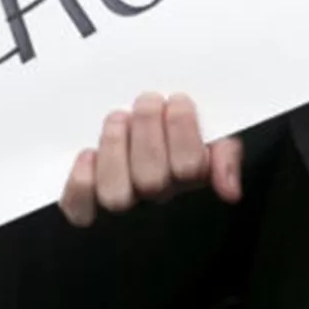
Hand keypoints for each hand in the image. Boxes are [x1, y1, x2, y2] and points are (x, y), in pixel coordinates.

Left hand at [58, 93, 243, 227]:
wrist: (130, 127)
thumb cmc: (172, 131)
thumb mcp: (209, 133)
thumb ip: (225, 153)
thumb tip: (229, 190)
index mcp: (187, 175)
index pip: (189, 167)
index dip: (182, 130)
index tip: (177, 101)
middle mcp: (154, 192)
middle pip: (151, 179)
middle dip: (148, 130)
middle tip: (146, 102)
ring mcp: (121, 199)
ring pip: (116, 194)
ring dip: (115, 149)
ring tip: (119, 119)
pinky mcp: (85, 204)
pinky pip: (79, 207)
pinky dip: (81, 182)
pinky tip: (88, 155)